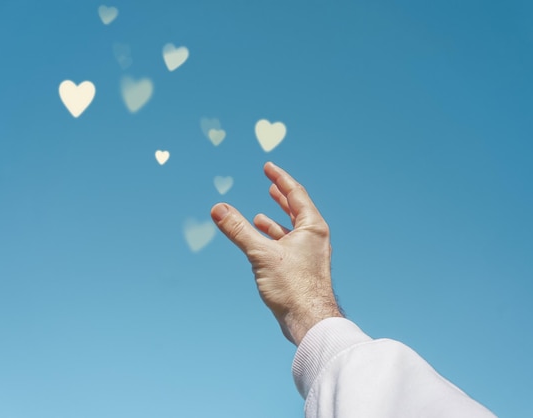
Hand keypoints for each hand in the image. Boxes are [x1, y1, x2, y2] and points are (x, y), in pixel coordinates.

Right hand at [210, 162, 342, 345]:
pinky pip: (287, 245)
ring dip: (276, 219)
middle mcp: (314, 238)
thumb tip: (218, 209)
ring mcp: (309, 254)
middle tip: (270, 182)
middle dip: (281, 195)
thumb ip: (239, 230)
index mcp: (312, 227)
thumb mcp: (261, 254)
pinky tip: (262, 242)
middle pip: (297, 209)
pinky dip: (274, 239)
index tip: (268, 167)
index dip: (280, 178)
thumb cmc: (293, 287)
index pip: (296, 193)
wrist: (310, 321)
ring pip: (291, 229)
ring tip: (262, 211)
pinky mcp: (302, 269)